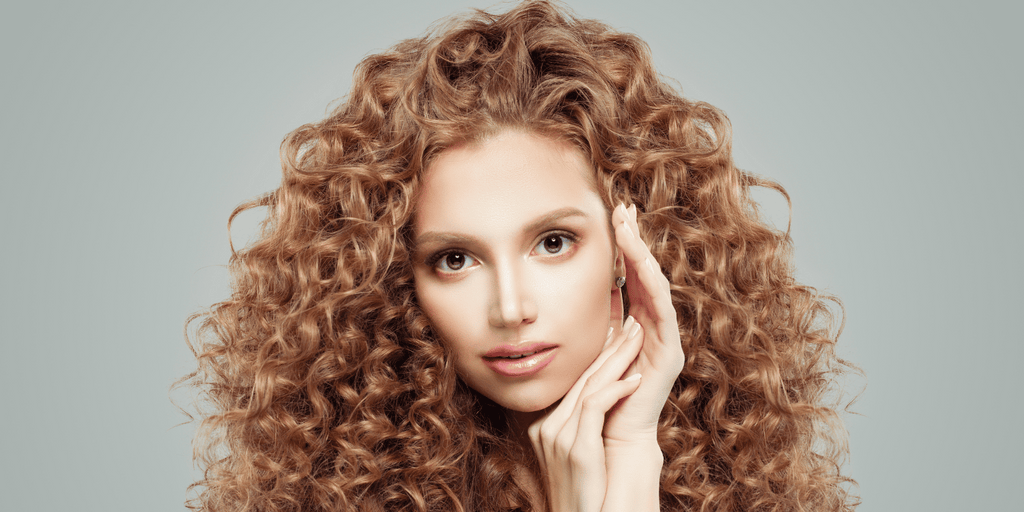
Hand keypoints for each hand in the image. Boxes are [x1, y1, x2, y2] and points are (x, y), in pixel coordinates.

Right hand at [527, 314, 646, 511]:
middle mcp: (546, 427)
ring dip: (619, 359)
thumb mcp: (579, 454)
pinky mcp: (575, 448)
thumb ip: (583, 426)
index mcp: (543, 425)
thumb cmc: (586, 493)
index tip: (618, 333)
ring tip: (640, 338)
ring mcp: (557, 437)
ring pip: (590, 386)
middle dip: (611, 348)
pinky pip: (596, 407)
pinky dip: (617, 389)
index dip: (599, 355)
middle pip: (582, 378)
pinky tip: (636, 379)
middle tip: (632, 323)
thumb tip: (603, 396)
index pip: (575, 381)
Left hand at [604, 203, 684, 444]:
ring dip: (641, 254)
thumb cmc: (592, 405)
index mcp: (634, 327)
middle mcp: (653, 329)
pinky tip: (640, 263)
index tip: (611, 216)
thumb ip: (585, 327)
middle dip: (634, 240)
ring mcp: (664, 340)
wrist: (609, 444)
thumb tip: (559, 298)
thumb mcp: (584, 354)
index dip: (622, 248)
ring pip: (655, 286)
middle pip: (645, 274)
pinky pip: (663, 311)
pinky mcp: (669, 355)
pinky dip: (651, 285)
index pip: (629, 278)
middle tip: (623, 207)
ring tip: (628, 226)